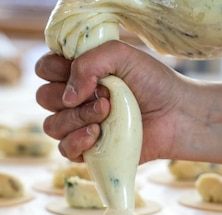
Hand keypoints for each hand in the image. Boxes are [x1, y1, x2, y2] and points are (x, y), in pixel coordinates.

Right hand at [35, 40, 186, 162]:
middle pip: (44, 98)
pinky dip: (77, 142)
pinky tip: (97, 134)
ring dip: (76, 119)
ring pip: (52, 125)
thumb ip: (89, 62)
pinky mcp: (89, 151)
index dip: (55, 70)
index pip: (44, 69)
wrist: (177, 115)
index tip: (84, 73)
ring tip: (106, 114)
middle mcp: (75, 99)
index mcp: (79, 73)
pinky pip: (65, 150)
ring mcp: (80, 125)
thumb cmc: (153, 83)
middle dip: (69, 97)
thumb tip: (68, 94)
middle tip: (104, 98)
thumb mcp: (122, 56)